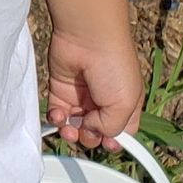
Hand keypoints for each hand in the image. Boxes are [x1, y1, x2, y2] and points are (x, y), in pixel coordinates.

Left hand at [46, 28, 143, 152]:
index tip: (108, 144)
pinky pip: (57, 114)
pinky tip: (59, 115)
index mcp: (126, 106)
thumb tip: (91, 131)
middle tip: (88, 129)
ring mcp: (82, 98)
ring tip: (69, 127)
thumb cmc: (113, 65)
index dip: (114, 142)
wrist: (87, 38)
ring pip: (74, 127)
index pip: (121, 133)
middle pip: (96, 133)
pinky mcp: (62, 91)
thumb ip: (111, 128)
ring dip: (71, 132)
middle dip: (90, 137)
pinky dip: (56, 120)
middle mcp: (104, 103)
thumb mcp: (125, 104)